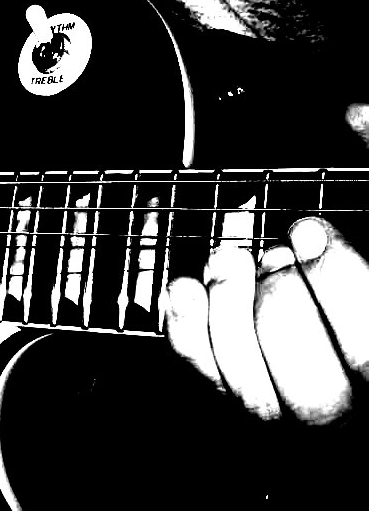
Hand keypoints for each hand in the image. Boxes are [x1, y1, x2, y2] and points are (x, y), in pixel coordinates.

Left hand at [165, 103, 367, 423]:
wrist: (342, 342)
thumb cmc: (358, 289)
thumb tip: (353, 113)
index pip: (368, 344)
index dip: (335, 280)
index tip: (307, 230)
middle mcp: (347, 410)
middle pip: (312, 386)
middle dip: (280, 304)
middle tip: (269, 252)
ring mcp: (292, 420)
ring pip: (256, 397)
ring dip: (228, 315)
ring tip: (226, 258)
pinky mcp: (245, 411)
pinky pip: (211, 389)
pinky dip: (188, 335)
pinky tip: (183, 287)